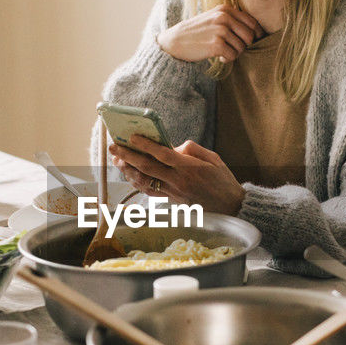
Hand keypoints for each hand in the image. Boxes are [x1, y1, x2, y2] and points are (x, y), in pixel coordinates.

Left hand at [111, 136, 245, 214]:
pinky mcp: (172, 201)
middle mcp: (179, 181)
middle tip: (114, 147)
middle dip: (128, 156)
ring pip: (145, 182)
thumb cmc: (223, 181)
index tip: (132, 137)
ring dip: (129, 171)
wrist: (231, 207)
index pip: (163, 154)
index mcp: (190, 168)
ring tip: (118, 160)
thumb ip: (192, 149)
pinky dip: (138, 183)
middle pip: (148, 168)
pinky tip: (131, 175)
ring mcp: (174, 193)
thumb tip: (172, 146)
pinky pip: (151, 192)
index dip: (145, 145)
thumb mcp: (213, 158)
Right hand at [156, 5, 263, 62]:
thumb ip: (232, 20)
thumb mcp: (214, 18)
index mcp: (226, 10)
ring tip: (222, 52)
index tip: (254, 42)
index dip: (257, 35)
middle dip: (245, 46)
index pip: (252, 23)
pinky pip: (233, 56)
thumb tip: (256, 32)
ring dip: (234, 53)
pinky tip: (218, 57)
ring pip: (242, 48)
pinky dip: (227, 59)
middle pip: (250, 36)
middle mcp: (224, 17)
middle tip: (233, 49)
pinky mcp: (216, 44)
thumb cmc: (198, 32)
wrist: (175, 41)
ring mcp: (220, 30)